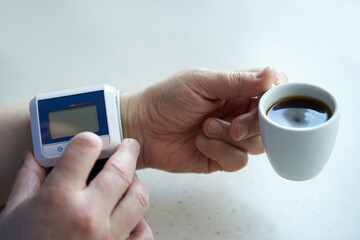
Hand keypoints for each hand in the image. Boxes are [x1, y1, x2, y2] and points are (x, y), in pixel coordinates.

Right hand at [0, 133, 152, 239]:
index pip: (84, 149)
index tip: (92, 140)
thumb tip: (33, 158)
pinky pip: (143, 233)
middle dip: (128, 151)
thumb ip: (27, 180)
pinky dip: (140, 223)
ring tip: (128, 181)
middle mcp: (86, 215)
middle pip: (121, 170)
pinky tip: (129, 218)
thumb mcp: (14, 212)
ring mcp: (106, 236)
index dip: (89, 139)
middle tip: (128, 146)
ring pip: (139, 198)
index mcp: (58, 199)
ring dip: (136, 185)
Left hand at [121, 67, 287, 172]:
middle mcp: (237, 113)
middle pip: (270, 123)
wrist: (142, 129)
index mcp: (236, 89)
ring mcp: (230, 137)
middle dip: (253, 125)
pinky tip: (199, 143)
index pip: (272, 91)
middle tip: (232, 126)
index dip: (275, 99)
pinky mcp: (221, 157)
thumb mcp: (200, 83)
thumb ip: (236, 81)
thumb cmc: (166, 100)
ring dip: (230, 138)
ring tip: (204, 129)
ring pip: (257, 144)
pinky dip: (220, 152)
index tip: (265, 103)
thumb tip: (271, 74)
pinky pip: (238, 161)